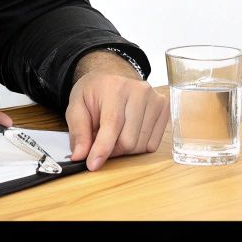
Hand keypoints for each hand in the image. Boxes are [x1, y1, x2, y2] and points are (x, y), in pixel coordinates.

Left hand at [66, 54, 168, 170]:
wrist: (114, 76)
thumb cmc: (95, 92)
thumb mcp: (76, 107)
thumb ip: (78, 131)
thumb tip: (80, 155)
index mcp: (115, 87)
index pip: (112, 124)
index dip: (102, 148)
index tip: (93, 165)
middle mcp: (139, 91)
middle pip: (128, 140)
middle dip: (112, 150)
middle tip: (102, 143)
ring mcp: (155, 99)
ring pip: (141, 145)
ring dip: (125, 149)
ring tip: (115, 135)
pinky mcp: (164, 109)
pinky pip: (153, 144)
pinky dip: (138, 146)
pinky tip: (129, 133)